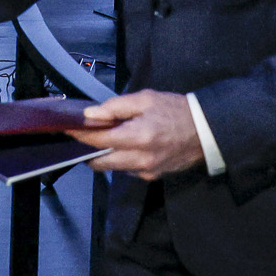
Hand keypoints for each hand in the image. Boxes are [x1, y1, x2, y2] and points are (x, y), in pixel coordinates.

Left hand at [72, 90, 204, 179]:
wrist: (206, 131)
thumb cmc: (177, 111)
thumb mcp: (146, 99)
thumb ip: (115, 106)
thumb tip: (91, 115)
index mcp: (138, 136)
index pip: (98, 140)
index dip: (80, 134)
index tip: (69, 128)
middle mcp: (140, 159)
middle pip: (99, 162)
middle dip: (88, 149)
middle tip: (84, 135)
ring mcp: (146, 171)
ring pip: (112, 168)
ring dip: (104, 154)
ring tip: (108, 136)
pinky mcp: (151, 176)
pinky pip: (126, 169)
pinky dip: (120, 158)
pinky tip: (126, 145)